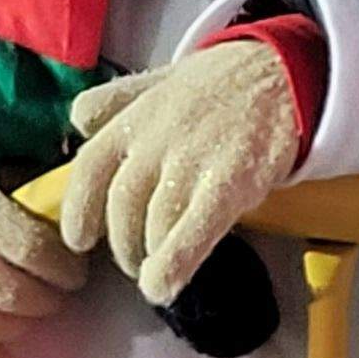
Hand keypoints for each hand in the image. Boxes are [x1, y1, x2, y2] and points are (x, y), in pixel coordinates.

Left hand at [57, 41, 304, 303]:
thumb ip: (117, 100)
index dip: (78, 209)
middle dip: (122, 243)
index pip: (91, 168)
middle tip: (132, 262)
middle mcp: (156, 139)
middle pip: (122, 206)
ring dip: (149, 256)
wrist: (280, 70)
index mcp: (135, 117)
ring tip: (155, 271)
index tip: (78, 240)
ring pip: (155, 223)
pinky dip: (175, 263)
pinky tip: (163, 287)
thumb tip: (78, 121)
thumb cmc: (217, 84)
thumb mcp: (159, 80)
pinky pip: (195, 229)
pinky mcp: (232, 179)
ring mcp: (193, 159)